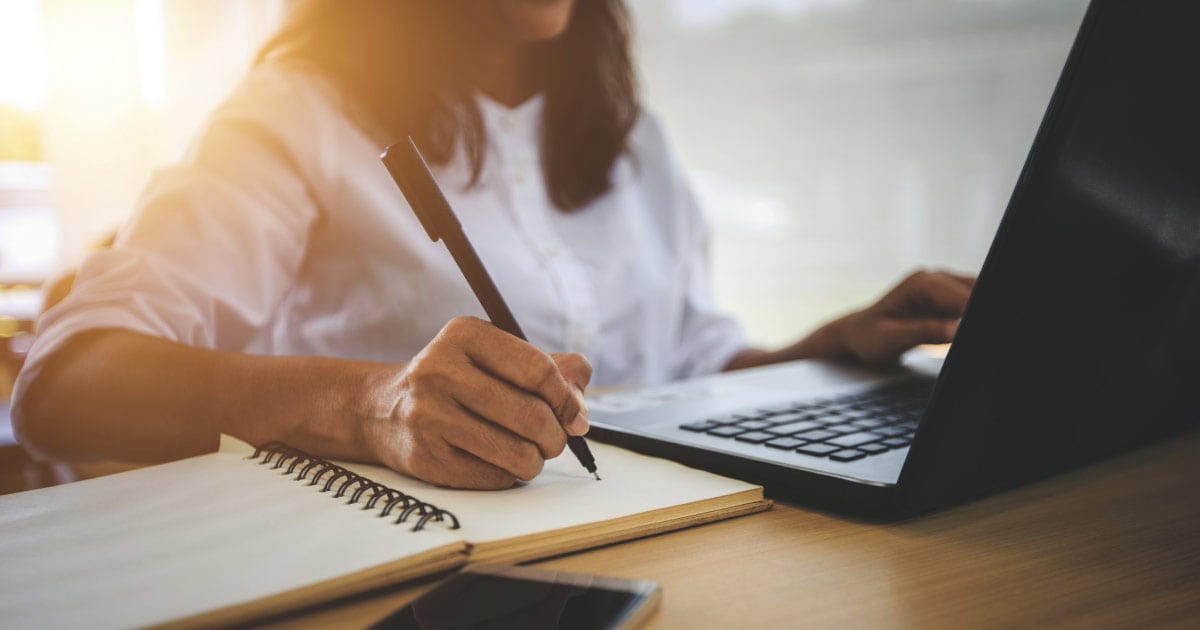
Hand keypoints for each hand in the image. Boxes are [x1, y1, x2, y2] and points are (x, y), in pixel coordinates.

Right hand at [365, 317, 591, 488]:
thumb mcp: (494, 357)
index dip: (566, 398)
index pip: (537, 369)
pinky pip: (493, 477)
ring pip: (516, 453)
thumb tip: (580, 411)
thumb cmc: (456, 381)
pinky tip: (498, 462)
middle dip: (556, 436)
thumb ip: (549, 370)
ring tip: (530, 453)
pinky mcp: (425, 457)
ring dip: (536, 460)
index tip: (574, 415)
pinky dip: (508, 475)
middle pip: (531, 415)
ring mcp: (428, 415)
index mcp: (464, 335)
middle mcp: (440, 370)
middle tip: (554, 440)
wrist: (382, 410)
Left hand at [838, 269, 975, 363]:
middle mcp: (934, 278)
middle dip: (984, 314)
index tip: (985, 334)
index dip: (976, 315)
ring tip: (967, 339)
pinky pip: (972, 306)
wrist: (858, 336)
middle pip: (977, 291)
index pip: (963, 296)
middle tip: (984, 339)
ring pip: (979, 296)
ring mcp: (943, 287)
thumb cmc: (868, 337)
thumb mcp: (892, 339)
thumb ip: (924, 332)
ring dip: (978, 317)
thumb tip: (956, 329)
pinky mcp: (948, 300)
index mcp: (921, 282)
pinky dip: (974, 320)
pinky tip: (963, 336)